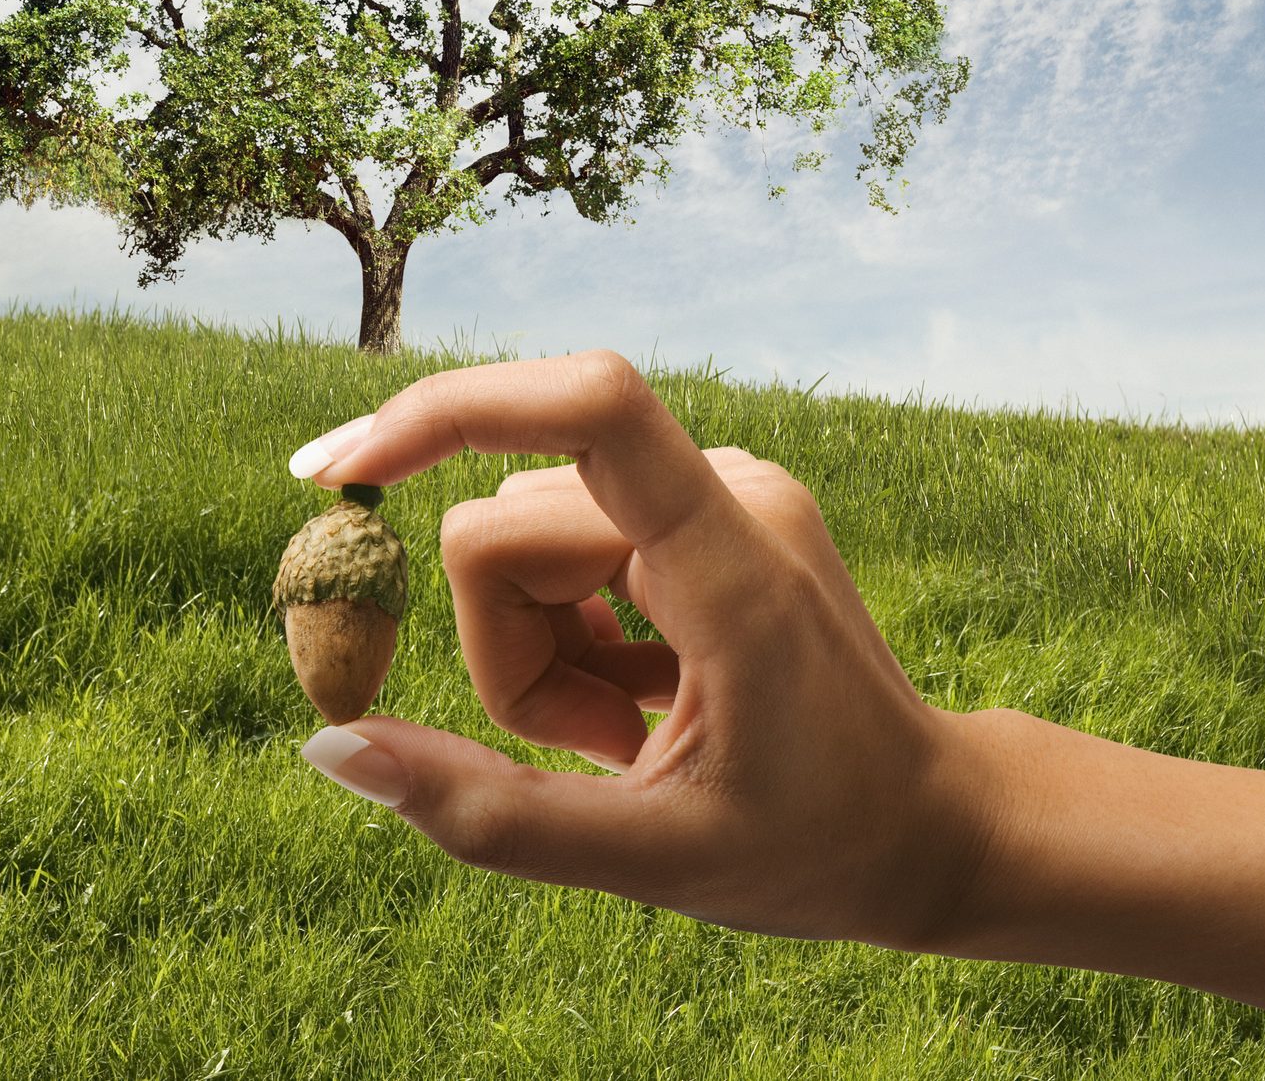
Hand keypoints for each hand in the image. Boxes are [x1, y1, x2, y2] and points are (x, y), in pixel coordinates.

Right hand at [291, 349, 990, 948]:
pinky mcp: (701, 510)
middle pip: (507, 523)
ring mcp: (718, 493)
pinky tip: (638, 700)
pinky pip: (565, 543)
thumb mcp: (650, 858)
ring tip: (628, 733)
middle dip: (507, 651)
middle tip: (599, 749)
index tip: (342, 472)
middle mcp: (728, 491)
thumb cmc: (821, 848)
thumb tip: (331, 744)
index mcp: (734, 563)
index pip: (592, 406)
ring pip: (521, 538)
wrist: (933, 823)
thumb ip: (488, 812)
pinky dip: (567, 632)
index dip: (451, 409)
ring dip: (538, 652)